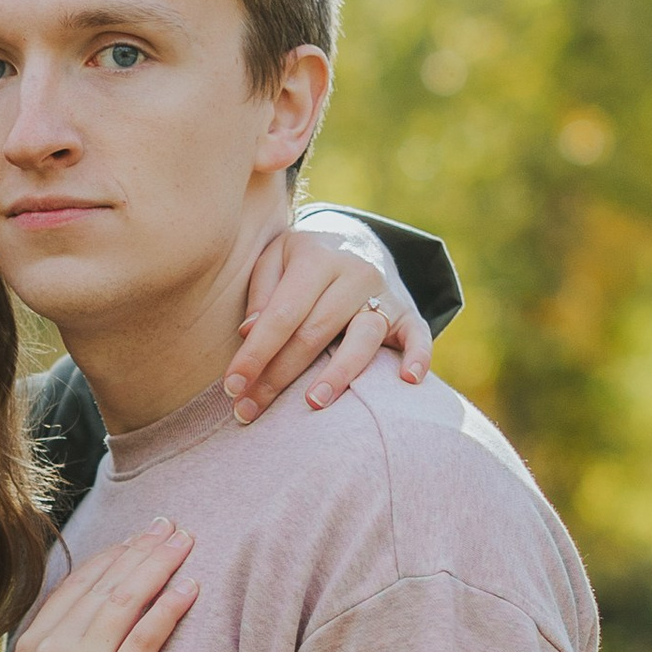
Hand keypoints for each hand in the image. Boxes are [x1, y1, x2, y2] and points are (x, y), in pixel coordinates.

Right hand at [0, 520, 197, 651]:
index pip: (75, 585)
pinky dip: (169, 608)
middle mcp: (51, 647)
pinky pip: (145, 637)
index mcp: (29, 645)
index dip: (110, 557)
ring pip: (125, 601)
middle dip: (140, 549)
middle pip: (104, 583)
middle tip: (170, 525)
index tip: (137, 539)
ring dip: (159, 565)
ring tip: (185, 542)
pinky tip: (191, 587)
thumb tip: (79, 635)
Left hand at [226, 225, 429, 423]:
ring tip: (312, 404)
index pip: (282, 313)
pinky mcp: (409, 313)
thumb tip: (249, 332)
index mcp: (316, 257)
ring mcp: (385, 294)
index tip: (233, 386)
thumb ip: (262, 292)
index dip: (256, 352)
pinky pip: (418, 335)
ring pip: (362, 339)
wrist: (358, 240)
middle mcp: (354, 273)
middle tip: (250, 411)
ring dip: (337, 375)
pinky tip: (408, 380)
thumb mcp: (275, 259)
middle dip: (280, 376)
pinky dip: (418, 356)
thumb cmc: (303, 261)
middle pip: (315, 332)